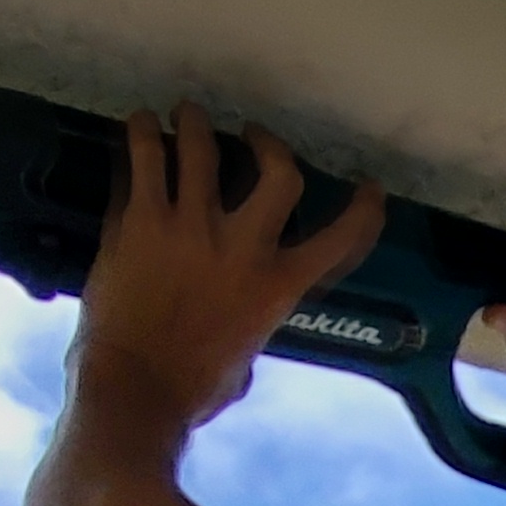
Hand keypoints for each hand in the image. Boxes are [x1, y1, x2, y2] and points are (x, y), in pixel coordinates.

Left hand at [74, 107, 382, 435]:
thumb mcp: (244, 360)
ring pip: (202, 146)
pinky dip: (141, 134)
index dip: (363, 209)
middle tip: (249, 132)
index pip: (339, 238)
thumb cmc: (193, 390)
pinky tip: (138, 127)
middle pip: (277, 172)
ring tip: (184, 115)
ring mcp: (191, 226)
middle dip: (266, 143)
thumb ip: (249, 323)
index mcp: (278, 286)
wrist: (136, 389)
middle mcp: (243, 246)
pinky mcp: (142, 218)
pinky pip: (146, 157)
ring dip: (194, 123)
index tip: (369, 189)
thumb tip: (239, 322)